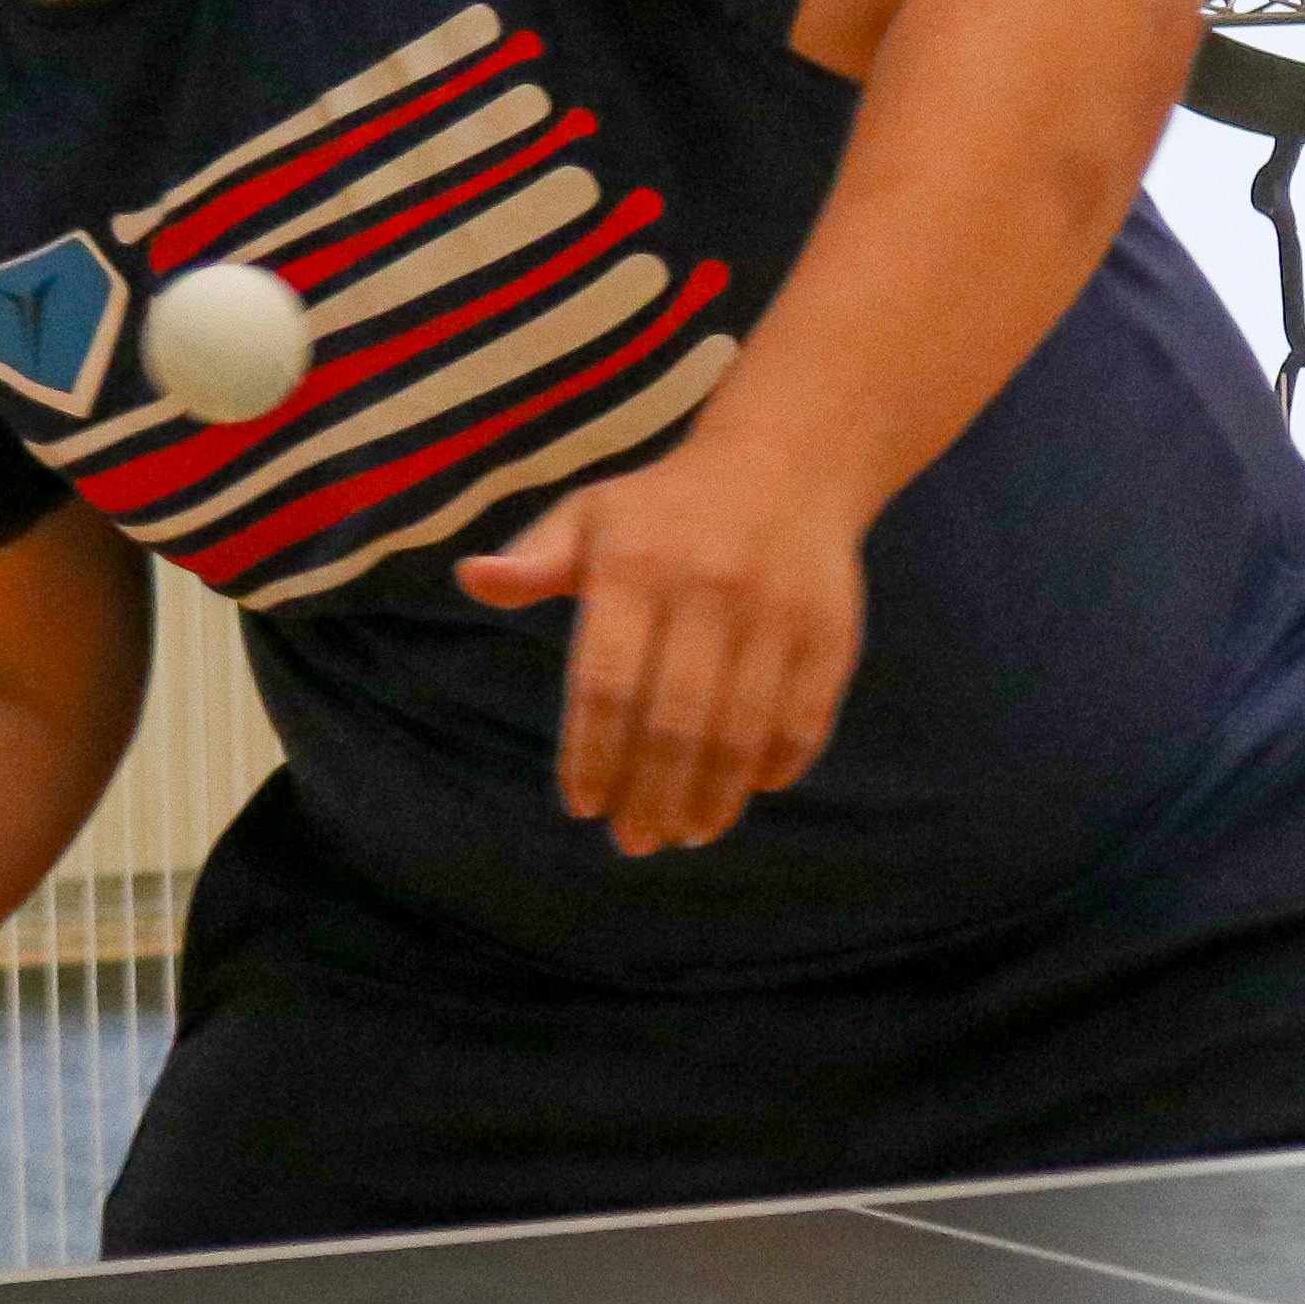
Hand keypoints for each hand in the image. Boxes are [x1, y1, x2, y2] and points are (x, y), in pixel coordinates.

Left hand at [452, 450, 866, 857]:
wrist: (786, 462)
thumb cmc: (665, 507)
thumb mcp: (592, 516)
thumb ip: (536, 560)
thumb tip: (472, 578)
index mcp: (638, 564)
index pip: (606, 683)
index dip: (593, 756)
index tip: (584, 805)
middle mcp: (710, 587)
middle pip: (676, 724)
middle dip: (652, 797)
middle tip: (634, 841)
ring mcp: (778, 612)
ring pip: (742, 734)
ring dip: (712, 800)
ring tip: (684, 832)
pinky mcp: (832, 633)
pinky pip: (803, 722)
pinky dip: (774, 770)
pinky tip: (744, 794)